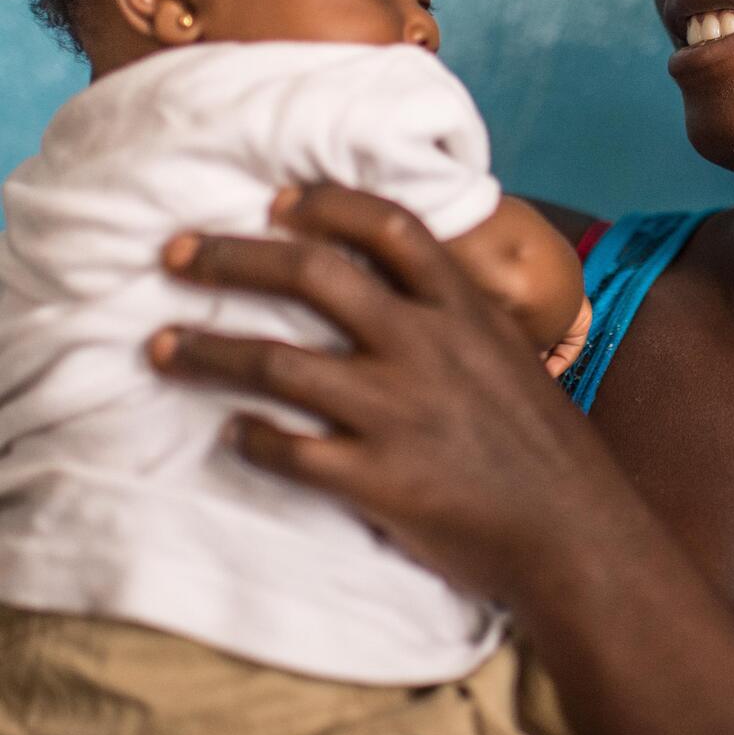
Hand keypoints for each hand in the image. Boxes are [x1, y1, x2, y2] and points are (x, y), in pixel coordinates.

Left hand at [149, 184, 603, 602]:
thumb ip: (459, 314)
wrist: (573, 533)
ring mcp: (398, 411)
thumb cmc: (544, 442)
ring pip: (277, 362)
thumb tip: (406, 284)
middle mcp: (425, 345)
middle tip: (177, 253)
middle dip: (233, 257)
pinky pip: (288, 451)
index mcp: (463, 308)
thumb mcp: (512, 354)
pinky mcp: (378, 479)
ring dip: (206, 349)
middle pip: (313, 276)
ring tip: (158, 346)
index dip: (325, 204)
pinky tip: (232, 434)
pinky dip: (250, 438)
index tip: (275, 201)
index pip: (387, 227)